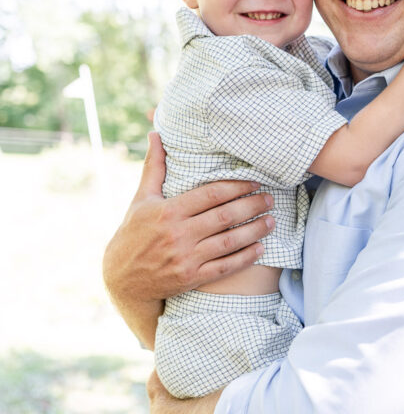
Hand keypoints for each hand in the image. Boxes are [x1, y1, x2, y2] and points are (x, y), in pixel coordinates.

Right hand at [102, 132, 274, 344]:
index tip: (254, 183)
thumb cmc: (133, 234)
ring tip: (271, 221)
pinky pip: (225, 267)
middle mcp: (178, 234)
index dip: (237, 187)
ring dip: (254, 230)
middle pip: (225, 216)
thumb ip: (153, 168)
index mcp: (168, 211)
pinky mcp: (191, 278)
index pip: (211, 194)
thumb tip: (155, 134)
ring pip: (229, 241)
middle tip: (269, 199)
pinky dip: (245, 257)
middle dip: (252, 205)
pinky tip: (260, 248)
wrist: (122, 279)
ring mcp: (186, 258)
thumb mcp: (141, 199)